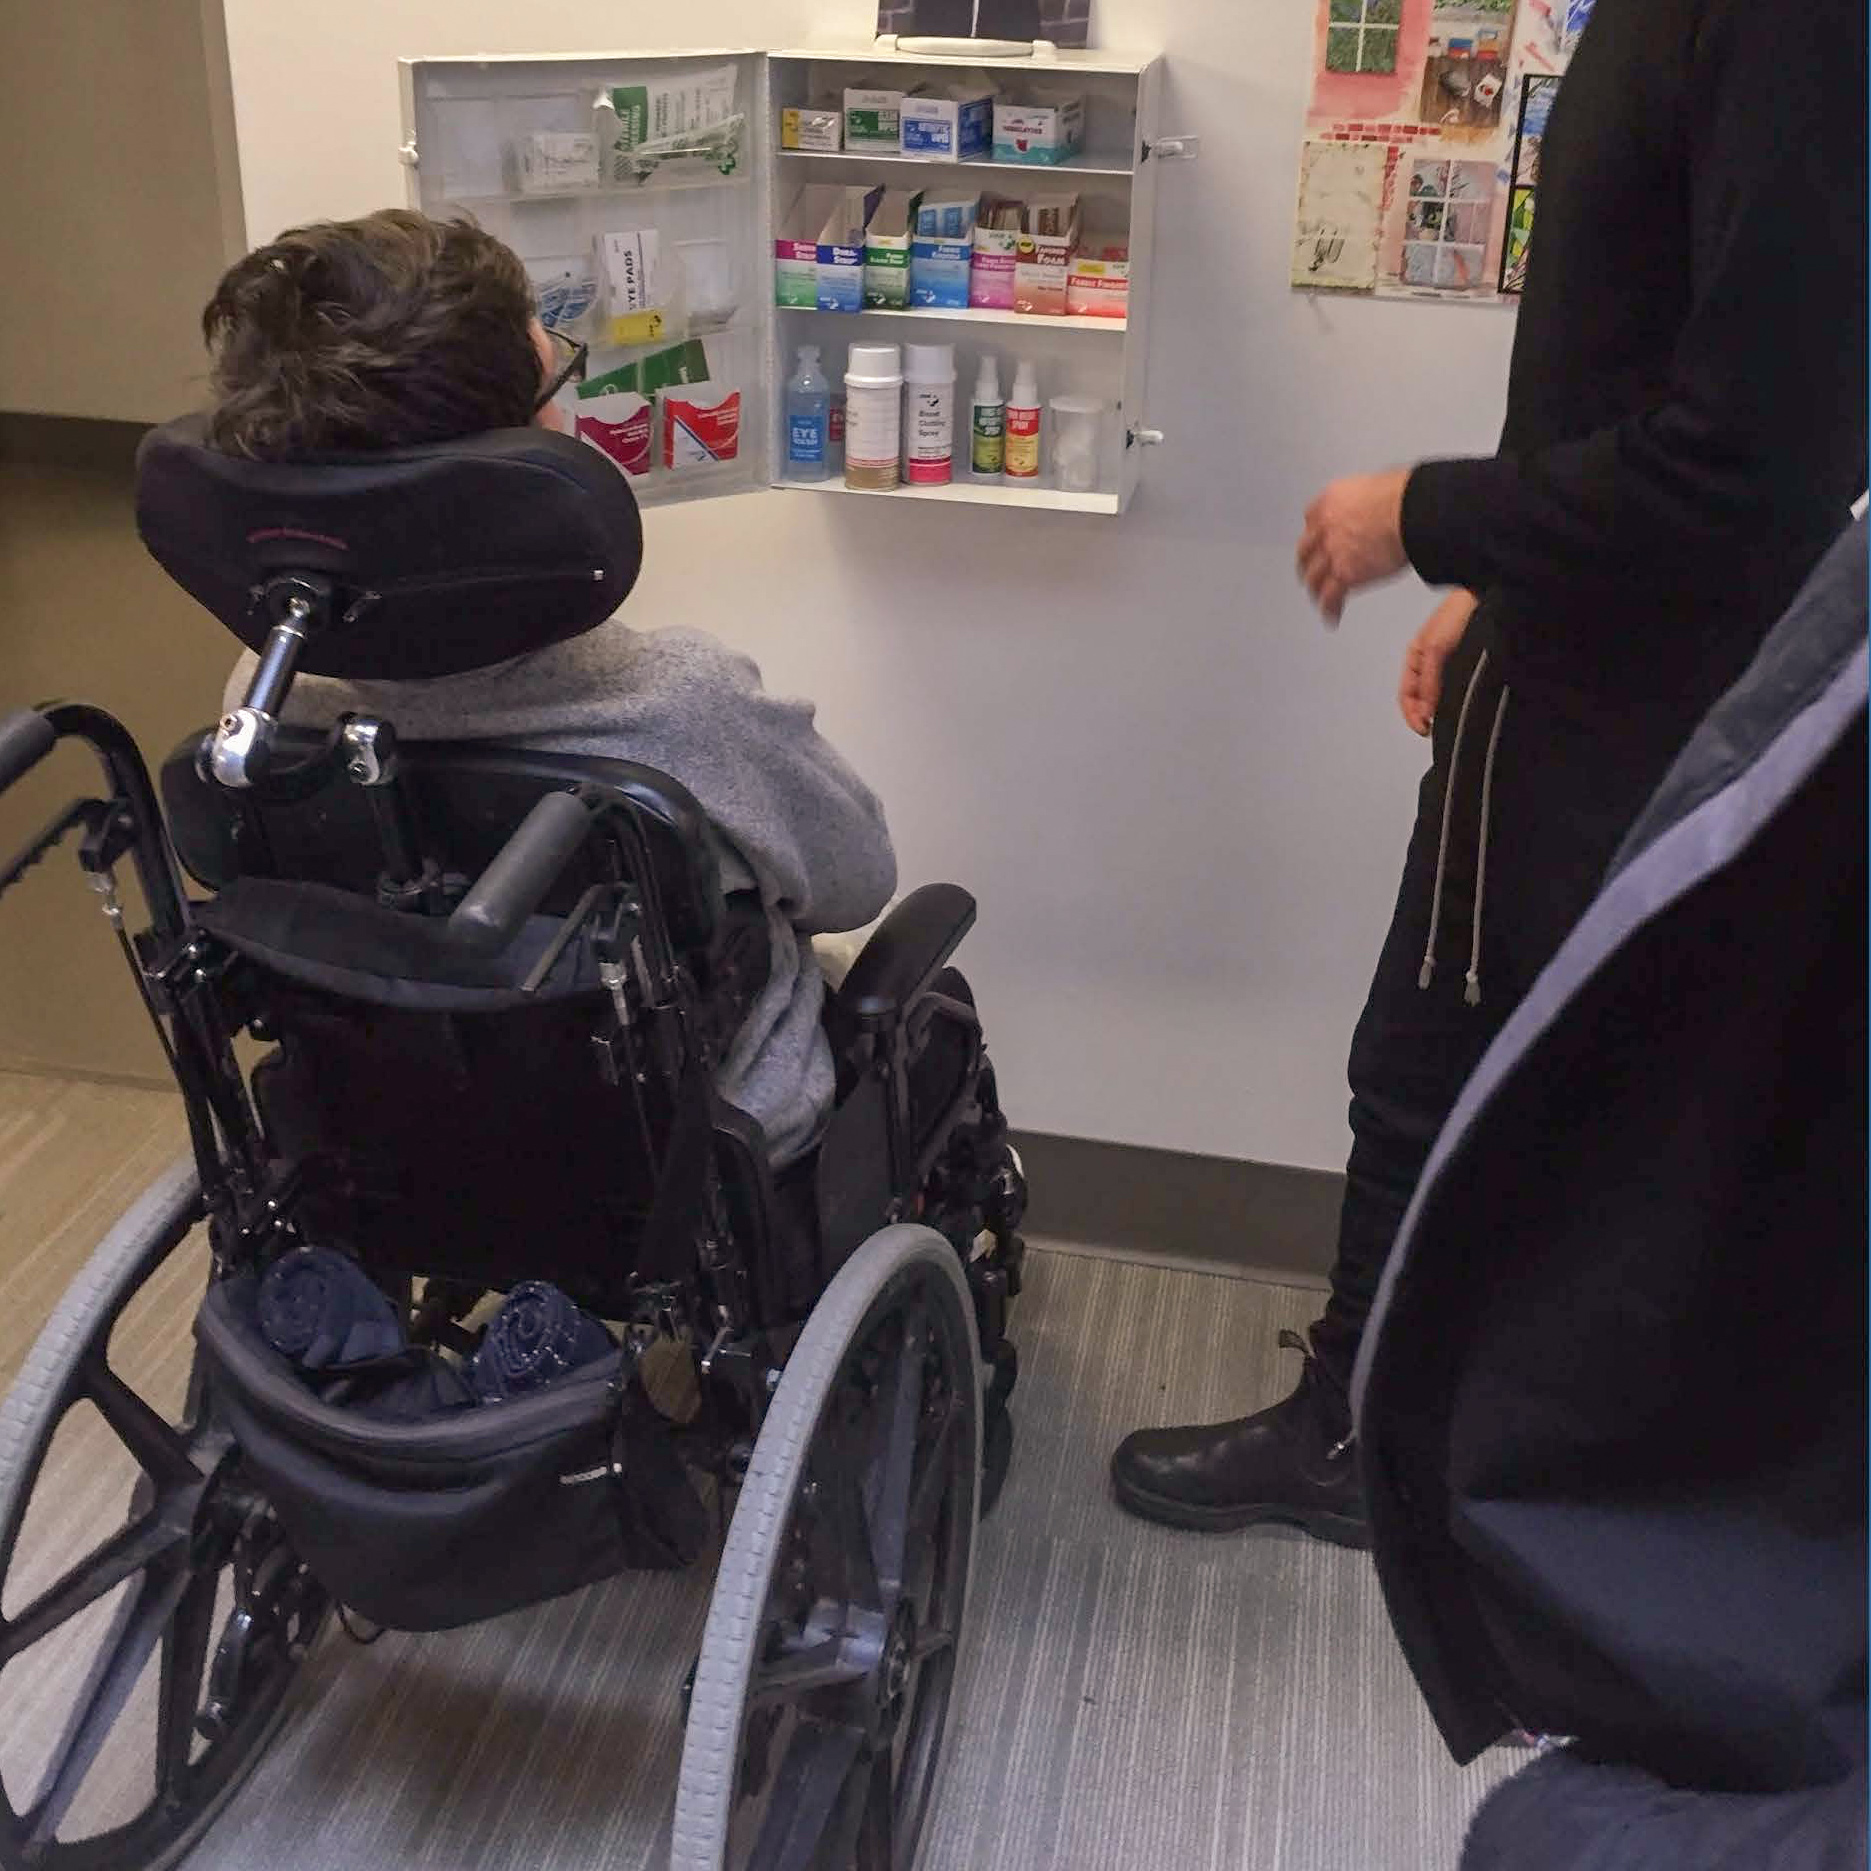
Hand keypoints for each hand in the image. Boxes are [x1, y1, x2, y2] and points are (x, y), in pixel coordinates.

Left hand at [1297, 468, 1411, 621]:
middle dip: (1307, 565)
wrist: (1411, 512)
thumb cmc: (1404, 496)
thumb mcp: (1375, 487)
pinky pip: (1331, 597)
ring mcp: (1333, 552)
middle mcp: (1325, 527)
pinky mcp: (1345, 574)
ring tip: (1320, 600)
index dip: (1314, 534)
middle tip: (1310, 573)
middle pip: (1306, 552)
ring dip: (1316, 590)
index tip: (1316, 542)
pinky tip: (1332, 617)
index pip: (1311, 520)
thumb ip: (1364, 503)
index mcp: (1330, 502)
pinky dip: (1330, 609)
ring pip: (1315, 577)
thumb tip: (1374, 512)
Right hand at [1398, 589, 1478, 735]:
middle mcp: (1429, 665)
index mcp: (1415, 659)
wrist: (1486, 596)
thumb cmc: (1457, 613)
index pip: (1406, 696)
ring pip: (1437, 695)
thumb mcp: (1436, 649)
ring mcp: (1447, 665)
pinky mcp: (1465, 664)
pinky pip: (1454, 689)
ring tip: (1447, 720)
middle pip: (1420, 699)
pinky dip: (1454, 700)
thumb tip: (1426, 711)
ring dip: (1439, 709)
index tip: (1424, 729)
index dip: (1411, 715)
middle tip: (1434, 730)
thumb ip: (1429, 681)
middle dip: (1424, 716)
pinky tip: (1460, 705)